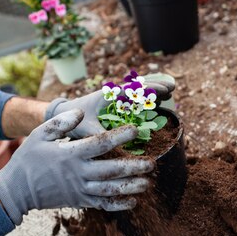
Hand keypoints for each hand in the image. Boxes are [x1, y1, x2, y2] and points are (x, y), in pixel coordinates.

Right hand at [0, 109, 153, 224]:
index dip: (120, 136)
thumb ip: (60, 123)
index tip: (135, 129)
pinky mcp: (79, 201)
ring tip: (147, 182)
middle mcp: (79, 173)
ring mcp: (80, 189)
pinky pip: (102, 204)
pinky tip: (133, 201)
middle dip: (133, 166)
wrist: (17, 190)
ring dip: (130, 186)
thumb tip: (80, 113)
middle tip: (151, 162)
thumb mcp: (39, 135)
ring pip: (110, 190)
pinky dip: (118, 205)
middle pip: (111, 170)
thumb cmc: (28, 159)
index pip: (101, 144)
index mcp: (71, 154)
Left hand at [45, 78, 174, 138]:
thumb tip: (115, 149)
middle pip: (138, 88)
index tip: (165, 91)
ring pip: (137, 93)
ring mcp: (115, 102)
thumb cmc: (74, 122)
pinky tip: (156, 105)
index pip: (132, 90)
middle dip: (155, 86)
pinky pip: (133, 103)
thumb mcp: (86, 129)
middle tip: (172, 87)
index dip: (149, 90)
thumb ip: (100, 137)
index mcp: (108, 97)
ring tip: (170, 92)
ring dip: (152, 92)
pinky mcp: (115, 109)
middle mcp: (114, 97)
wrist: (64, 119)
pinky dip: (145, 101)